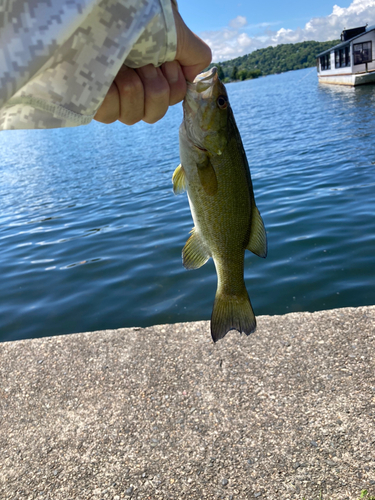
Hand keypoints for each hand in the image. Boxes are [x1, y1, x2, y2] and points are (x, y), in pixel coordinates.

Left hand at [94, 5, 210, 124]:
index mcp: (153, 74)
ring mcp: (111, 95)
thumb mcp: (175, 33)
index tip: (164, 61)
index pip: (171, 100)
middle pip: (153, 115)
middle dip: (154, 88)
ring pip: (132, 117)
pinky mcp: (89, 100)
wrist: (104, 7)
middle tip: (144, 63)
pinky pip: (108, 114)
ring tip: (123, 65)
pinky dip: (111, 94)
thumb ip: (195, 56)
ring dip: (133, 88)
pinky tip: (108, 75)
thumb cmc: (139, 14)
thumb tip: (197, 78)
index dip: (173, 84)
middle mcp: (132, 87)